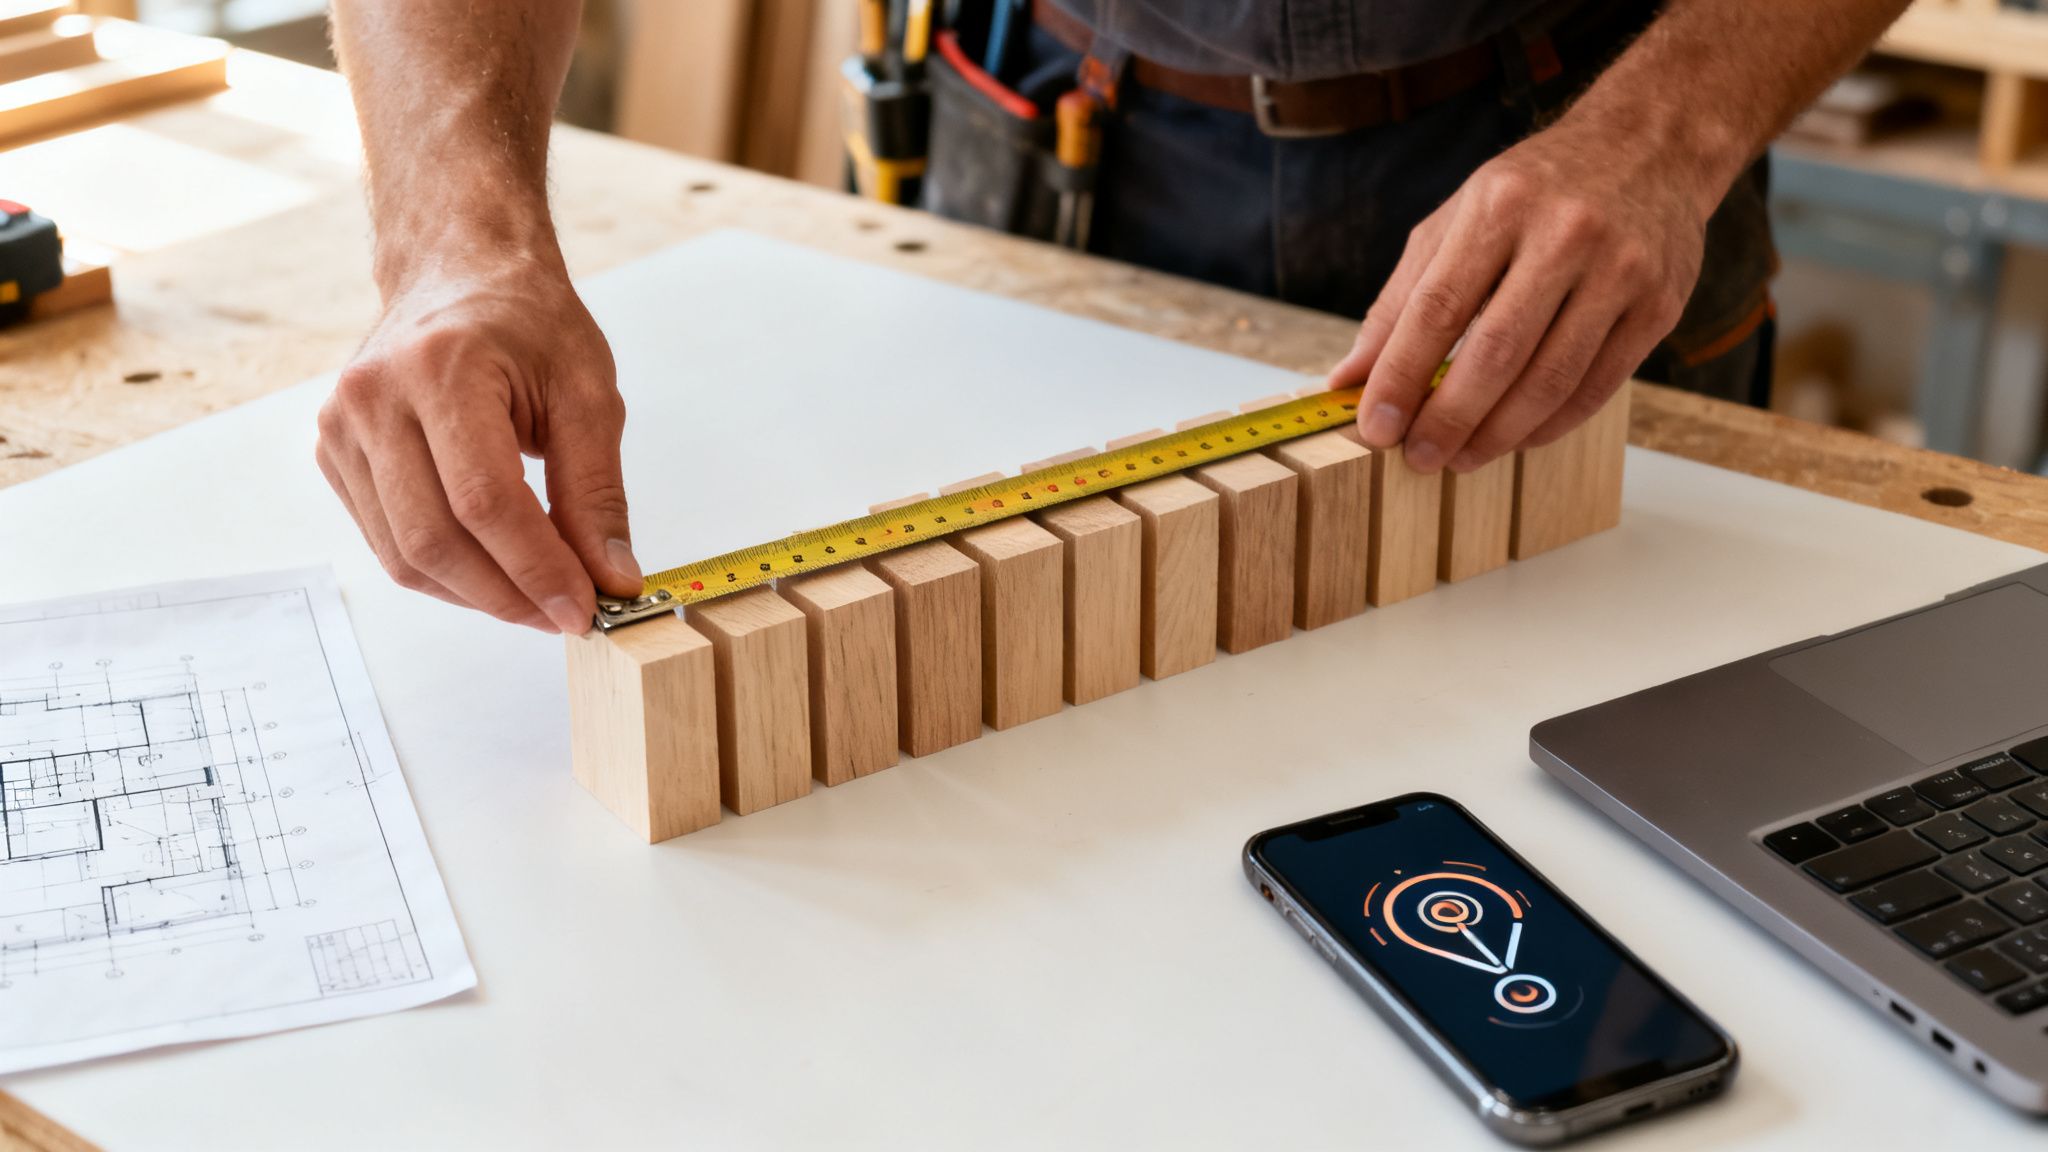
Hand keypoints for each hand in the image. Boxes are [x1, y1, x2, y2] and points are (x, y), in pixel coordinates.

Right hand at [316, 257, 639, 633]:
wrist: (458, 273)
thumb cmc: (526, 323)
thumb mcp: (587, 395)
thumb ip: (597, 493)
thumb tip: (611, 579)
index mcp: (442, 368)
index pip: (485, 502)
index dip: (536, 569)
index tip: (584, 609)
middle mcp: (374, 397)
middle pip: (435, 539)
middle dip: (508, 595)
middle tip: (565, 615)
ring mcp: (342, 428)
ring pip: (405, 555)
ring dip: (477, 595)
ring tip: (537, 597)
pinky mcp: (335, 456)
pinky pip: (388, 543)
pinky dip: (445, 573)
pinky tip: (494, 570)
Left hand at [1328, 117, 1712, 472]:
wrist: (1652, 145)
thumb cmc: (1537, 189)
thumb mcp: (1459, 219)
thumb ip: (1402, 298)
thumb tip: (1349, 378)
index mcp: (1501, 205)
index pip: (1437, 308)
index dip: (1400, 376)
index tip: (1374, 427)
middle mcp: (1565, 233)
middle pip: (1496, 352)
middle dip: (1448, 418)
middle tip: (1419, 458)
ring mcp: (1620, 269)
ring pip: (1550, 379)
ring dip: (1498, 434)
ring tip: (1462, 457)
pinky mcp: (1659, 305)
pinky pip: (1596, 386)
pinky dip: (1550, 425)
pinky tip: (1517, 438)